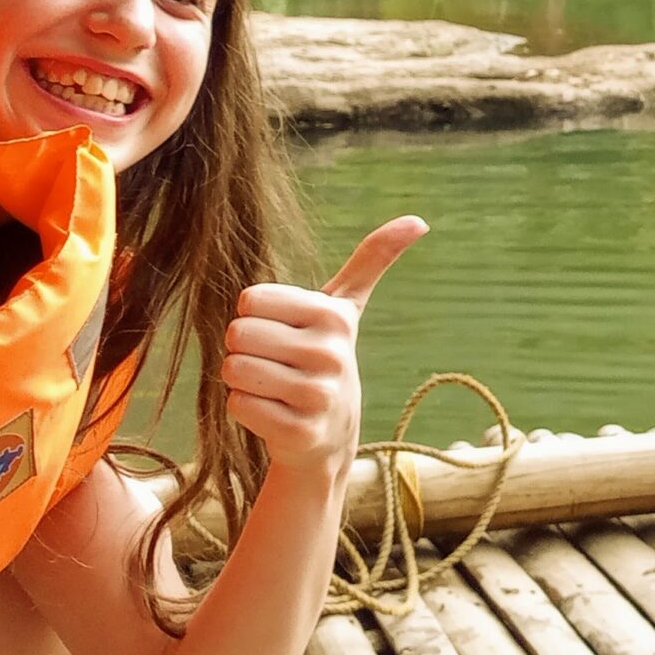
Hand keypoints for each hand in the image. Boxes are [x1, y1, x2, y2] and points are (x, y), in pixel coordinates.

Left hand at [223, 217, 426, 477]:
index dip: (254, 317)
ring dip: (242, 380)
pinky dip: (245, 409)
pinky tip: (273, 413)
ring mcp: (318, 396)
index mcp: (334, 316)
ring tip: (273, 387)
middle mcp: (331, 354)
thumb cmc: (322, 357)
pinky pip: (238, 405)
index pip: (250, 300)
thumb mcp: (345, 308)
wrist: (331, 434)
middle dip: (244, 349)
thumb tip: (420, 220)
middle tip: (274, 363)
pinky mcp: (300, 432)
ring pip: (234, 369)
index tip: (282, 332)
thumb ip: (373, 259)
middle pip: (238, 334)